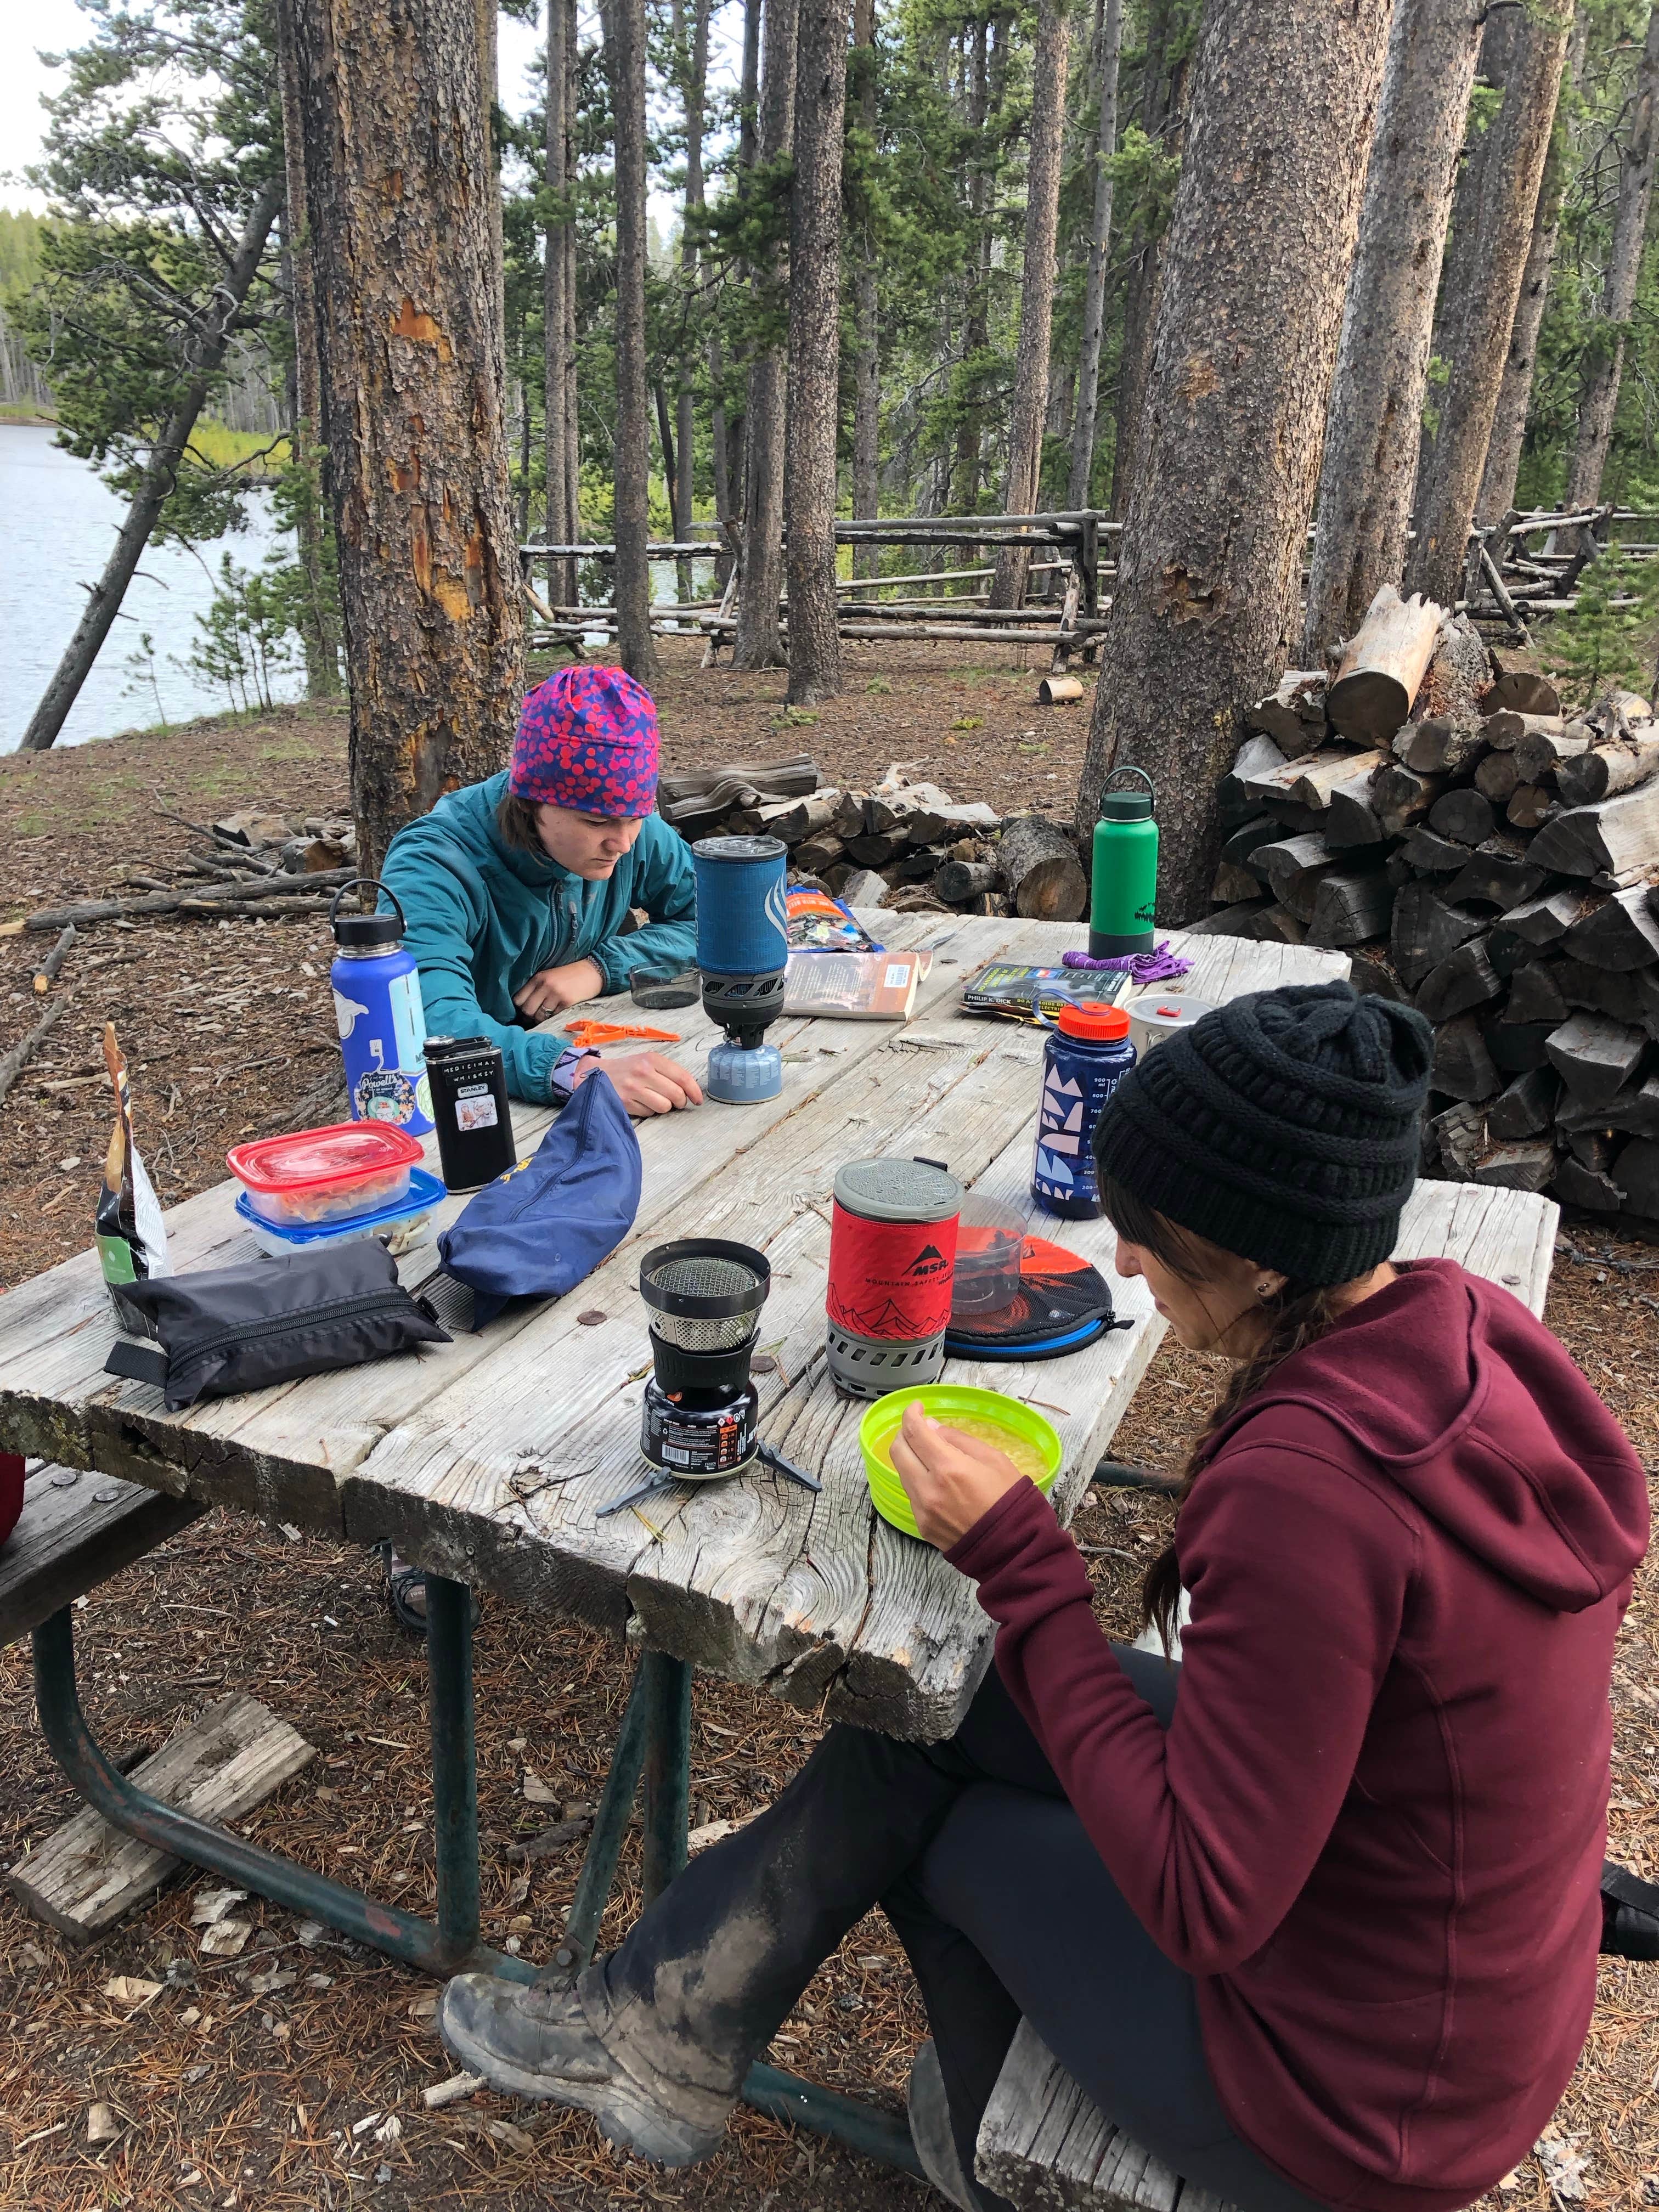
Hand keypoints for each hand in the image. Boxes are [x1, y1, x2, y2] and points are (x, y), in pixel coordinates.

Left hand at [514, 957, 604, 1021]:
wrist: (593, 972)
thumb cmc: (570, 975)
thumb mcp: (549, 976)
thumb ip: (536, 988)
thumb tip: (524, 1006)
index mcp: (538, 978)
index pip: (518, 999)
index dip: (521, 1007)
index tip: (526, 1009)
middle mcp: (545, 985)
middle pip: (527, 1010)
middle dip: (530, 1016)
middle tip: (536, 1015)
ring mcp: (556, 994)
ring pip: (539, 1016)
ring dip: (542, 1019)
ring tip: (548, 1015)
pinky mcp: (567, 1002)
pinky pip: (553, 1017)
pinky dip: (554, 1018)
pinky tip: (558, 1013)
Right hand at [574, 1050, 702, 1117]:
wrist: (595, 1074)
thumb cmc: (627, 1069)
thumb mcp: (646, 1061)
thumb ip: (667, 1072)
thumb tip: (689, 1090)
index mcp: (651, 1059)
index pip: (682, 1077)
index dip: (694, 1091)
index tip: (698, 1099)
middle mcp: (643, 1072)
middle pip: (676, 1094)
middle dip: (680, 1102)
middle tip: (677, 1102)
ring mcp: (633, 1087)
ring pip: (664, 1106)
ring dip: (664, 1107)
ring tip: (655, 1100)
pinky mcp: (625, 1102)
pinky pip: (649, 1113)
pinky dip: (649, 1111)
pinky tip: (641, 1103)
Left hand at [888, 1401, 1026, 1549]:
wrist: (1011, 1547)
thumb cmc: (1009, 1499)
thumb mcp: (994, 1459)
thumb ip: (959, 1440)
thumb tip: (932, 1427)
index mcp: (949, 1468)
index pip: (915, 1431)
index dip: (911, 1413)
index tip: (917, 1407)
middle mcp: (928, 1489)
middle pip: (898, 1450)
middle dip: (905, 1432)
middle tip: (920, 1428)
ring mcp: (922, 1510)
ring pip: (901, 1472)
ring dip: (910, 1456)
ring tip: (929, 1453)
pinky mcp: (922, 1525)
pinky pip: (911, 1493)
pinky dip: (917, 1478)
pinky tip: (935, 1479)